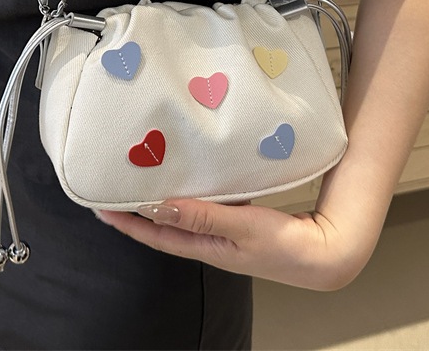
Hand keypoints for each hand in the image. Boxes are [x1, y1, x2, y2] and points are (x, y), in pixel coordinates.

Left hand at [96, 199, 372, 290]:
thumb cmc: (288, 246)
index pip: (156, 234)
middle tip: (113, 187)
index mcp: (206, 248)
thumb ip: (204, 217)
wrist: (327, 252)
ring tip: (145, 177)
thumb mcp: (244, 229)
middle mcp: (210, 241)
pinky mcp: (241, 220)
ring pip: (184, 213)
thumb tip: (160, 205)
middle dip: (138, 209)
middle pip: (165, 224)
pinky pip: (207, 204)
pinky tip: (192, 176)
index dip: (128, 221)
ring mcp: (225, 232)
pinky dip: (192, 192)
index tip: (101, 207)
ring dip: (164, 198)